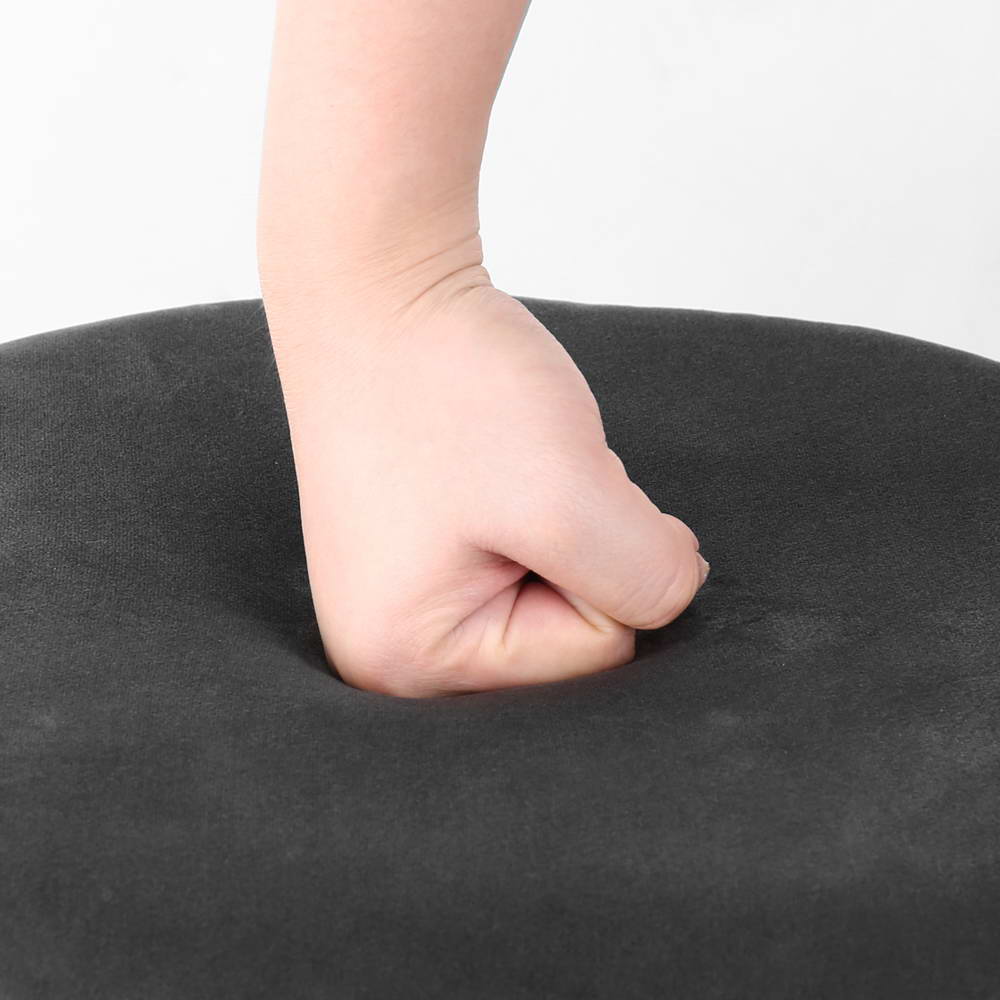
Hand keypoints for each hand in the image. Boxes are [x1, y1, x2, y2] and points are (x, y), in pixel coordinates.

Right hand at [267, 276, 708, 697]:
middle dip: (583, 544)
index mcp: (411, 662)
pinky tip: (490, 465)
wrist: (373, 283)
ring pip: (557, 588)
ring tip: (498, 462)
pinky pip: (522, 557)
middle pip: (571, 632)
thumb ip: (647, 575)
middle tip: (523, 475)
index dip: (605, 557)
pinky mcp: (416, 555)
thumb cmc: (444, 383)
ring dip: (562, 516)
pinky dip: (538, 504)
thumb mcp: (568, 495)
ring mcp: (401, 599)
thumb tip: (675, 591)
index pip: (595, 651)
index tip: (542, 487)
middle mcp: (393, 652)